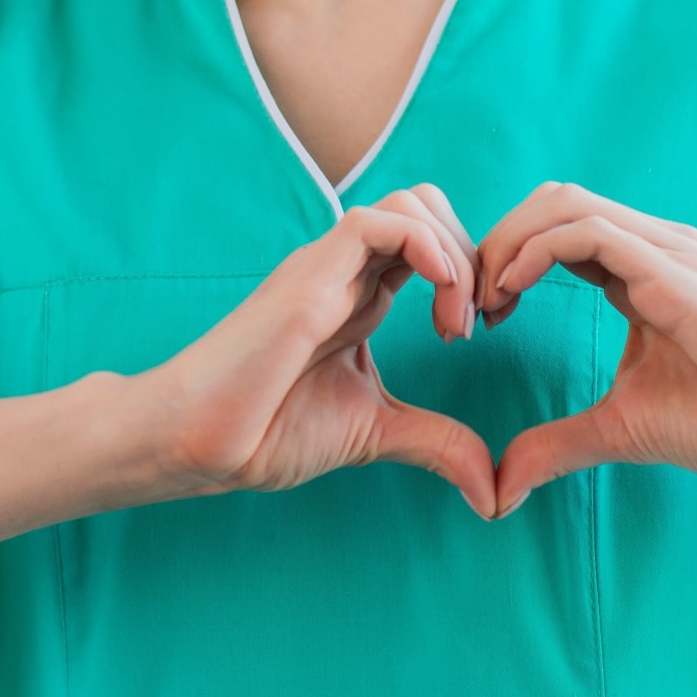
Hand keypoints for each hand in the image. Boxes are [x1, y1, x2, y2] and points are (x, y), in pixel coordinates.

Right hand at [137, 186, 497, 515]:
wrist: (204, 441)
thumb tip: (492, 494)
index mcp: (361, 295)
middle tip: (479, 319)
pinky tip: (439, 301)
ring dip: (456, 253)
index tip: (482, 330)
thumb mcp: (376, 433)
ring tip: (456, 321)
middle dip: (474, 252)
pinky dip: (427, 247)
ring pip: (411, 203)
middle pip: (428, 206)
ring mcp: (328, 266)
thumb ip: (436, 445)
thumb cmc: (268, 430)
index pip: (431, 242)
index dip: (471, 271)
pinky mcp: (311, 273)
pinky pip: (379, 221)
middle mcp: (347, 270)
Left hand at [479, 183, 696, 513]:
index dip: (504, 263)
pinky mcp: (673, 270)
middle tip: (465, 308)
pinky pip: (587, 231)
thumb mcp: (621, 429)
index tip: (475, 321)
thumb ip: (559, 444)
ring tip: (482, 303)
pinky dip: (534, 252)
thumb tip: (499, 486)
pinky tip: (510, 295)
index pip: (556, 231)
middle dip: (495, 243)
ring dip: (505, 244)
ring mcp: (666, 251)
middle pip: (550, 201)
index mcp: (642, 270)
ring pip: (563, 202)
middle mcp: (652, 246)